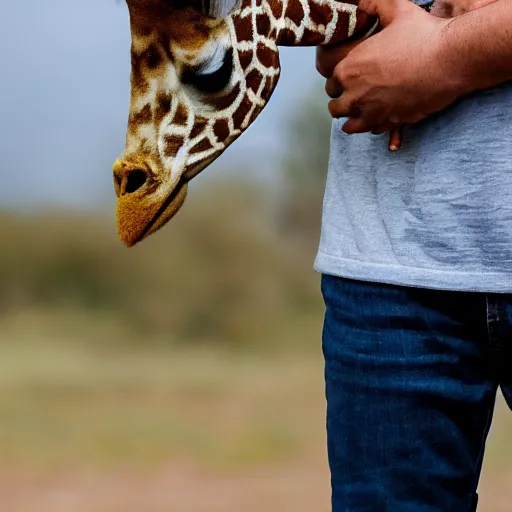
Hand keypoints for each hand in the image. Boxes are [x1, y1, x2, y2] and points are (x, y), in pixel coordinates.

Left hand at [321, 0, 463, 134]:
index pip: (331, 85)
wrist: (450, 59)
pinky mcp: (390, 123)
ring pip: (350, 126)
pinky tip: (378, 118)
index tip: (347, 83)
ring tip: (360, 113)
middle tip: (351, 100)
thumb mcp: (396, 10)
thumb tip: (362, 0)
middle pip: (336, 108)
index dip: (339, 84)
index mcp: (350, 69)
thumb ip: (375, 4)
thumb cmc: (424, 34)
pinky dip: (372, 126)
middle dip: (342, 104)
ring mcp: (372, 112)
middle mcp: (355, 95)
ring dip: (353, 119)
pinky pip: (372, 131)